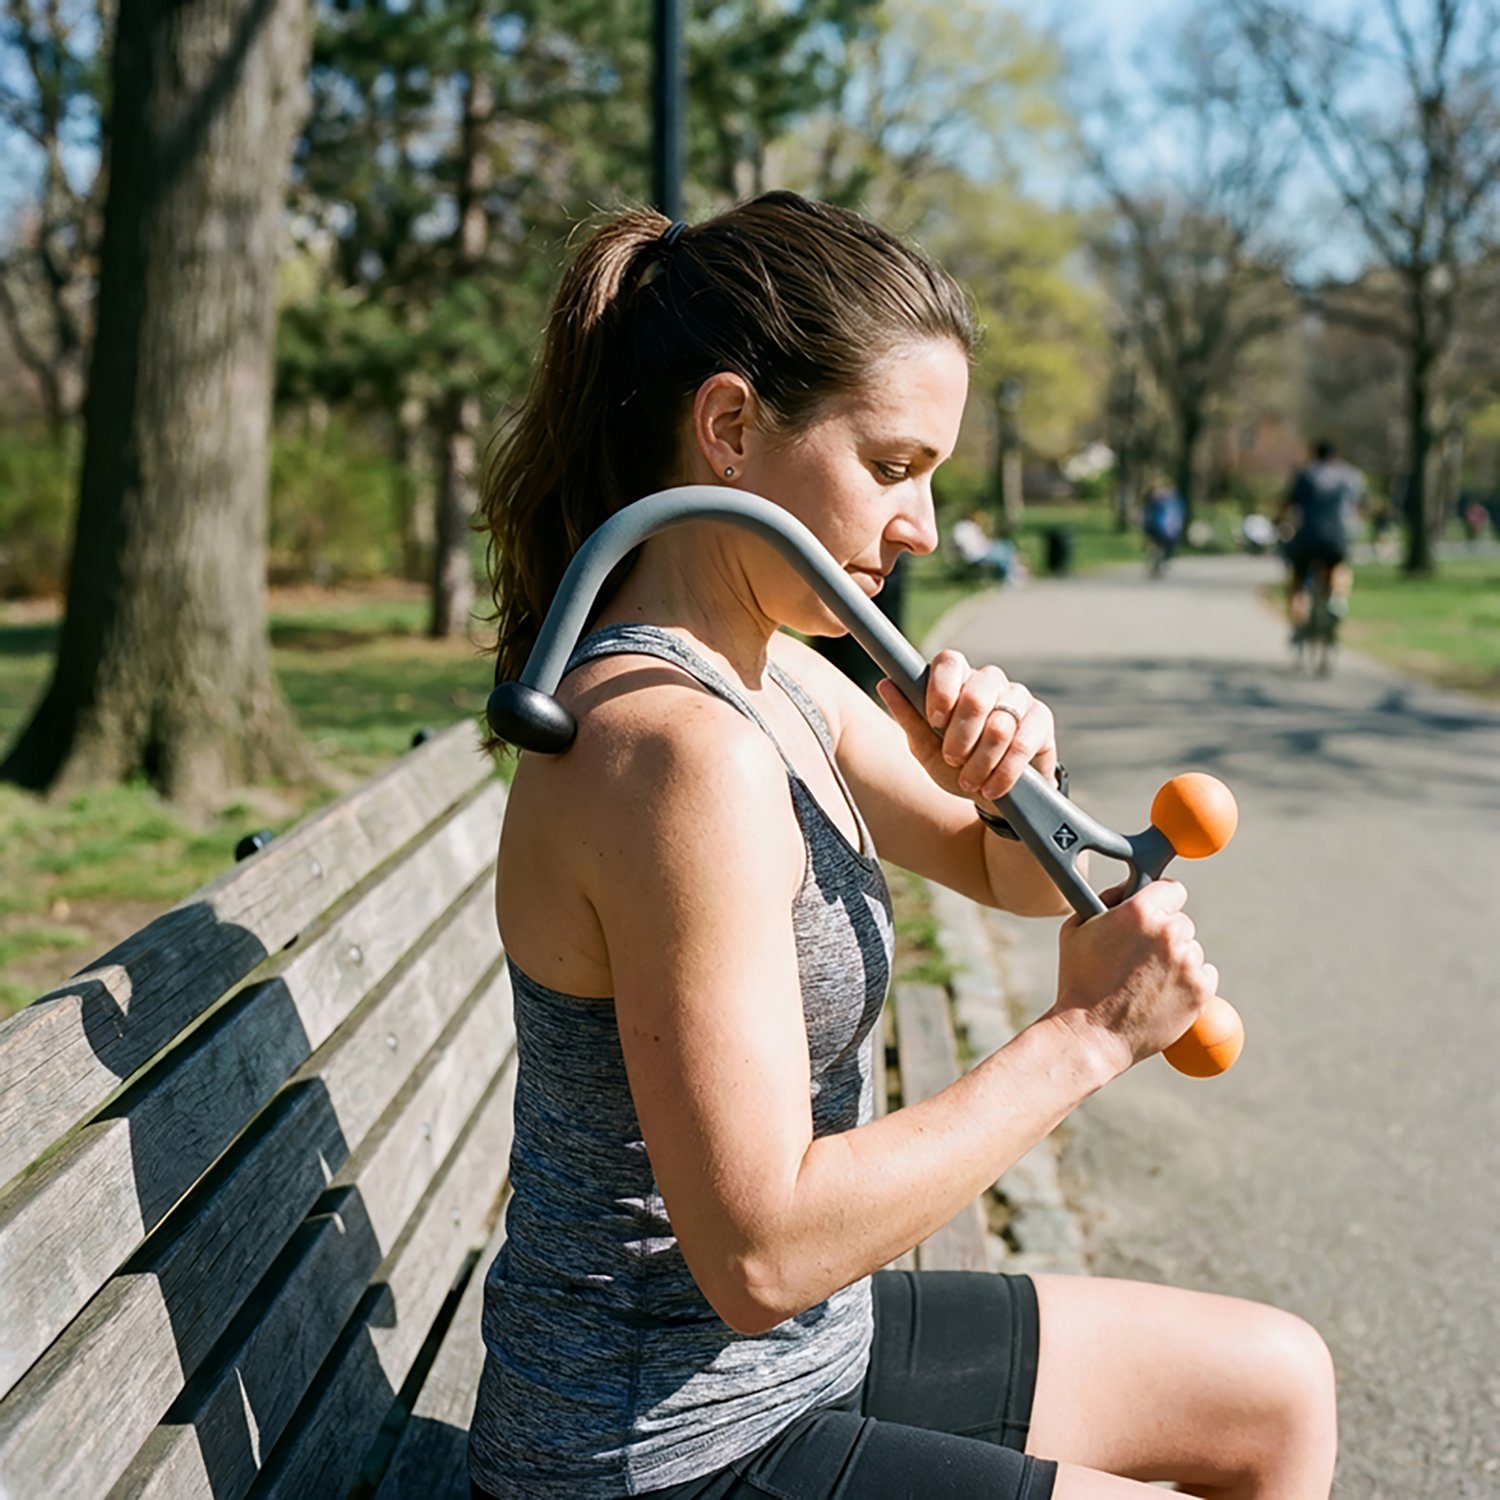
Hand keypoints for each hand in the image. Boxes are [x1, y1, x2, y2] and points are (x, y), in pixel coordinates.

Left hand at [875, 650, 1057, 805]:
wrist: (992, 793)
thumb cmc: (955, 764)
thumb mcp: (925, 747)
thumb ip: (908, 717)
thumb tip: (886, 684)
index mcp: (957, 680)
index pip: (949, 661)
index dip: (941, 689)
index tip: (935, 720)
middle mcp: (989, 681)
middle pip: (977, 692)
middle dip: (961, 734)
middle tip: (952, 758)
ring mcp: (1018, 697)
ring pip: (1000, 724)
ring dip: (981, 761)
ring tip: (970, 782)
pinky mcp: (1041, 720)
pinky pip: (1024, 742)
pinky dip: (1004, 771)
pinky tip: (992, 788)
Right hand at [1049, 879, 1218, 1078]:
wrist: (1091, 1033)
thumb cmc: (1078, 981)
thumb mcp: (1076, 929)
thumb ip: (1105, 900)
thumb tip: (1127, 889)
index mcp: (1140, 912)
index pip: (1171, 889)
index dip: (1161, 901)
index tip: (1154, 913)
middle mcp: (1169, 933)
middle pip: (1181, 922)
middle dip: (1163, 935)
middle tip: (1139, 957)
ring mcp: (1188, 963)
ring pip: (1191, 950)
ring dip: (1176, 960)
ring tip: (1145, 981)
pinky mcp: (1201, 991)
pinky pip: (1205, 974)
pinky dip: (1189, 981)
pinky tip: (1161, 992)